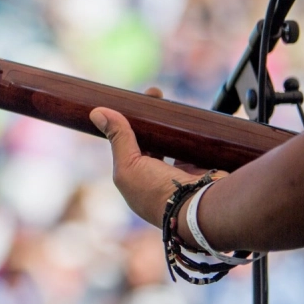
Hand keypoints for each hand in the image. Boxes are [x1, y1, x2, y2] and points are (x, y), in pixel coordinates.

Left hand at [89, 88, 211, 227]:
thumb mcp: (129, 165)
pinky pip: (197, 146)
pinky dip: (193, 133)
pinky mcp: (205, 169)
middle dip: (152, 118)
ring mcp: (183, 175)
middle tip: (154, 94)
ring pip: (175, 141)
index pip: (130, 148)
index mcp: (136, 183)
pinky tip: (189, 116)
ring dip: (172, 123)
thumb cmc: (159, 193)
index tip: (133, 102)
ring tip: (170, 102)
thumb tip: (97, 112)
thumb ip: (118, 139)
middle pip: (153, 141)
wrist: (202, 209)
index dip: (129, 125)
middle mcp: (159, 181)